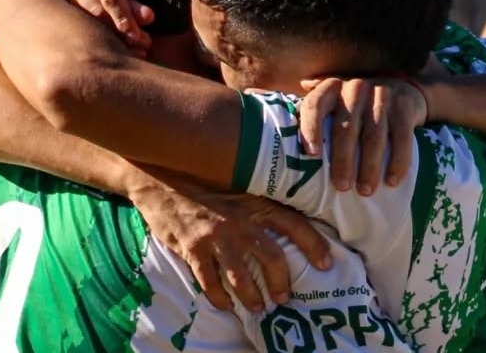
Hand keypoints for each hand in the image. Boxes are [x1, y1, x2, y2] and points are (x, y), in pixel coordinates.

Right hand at [57, 0, 153, 54]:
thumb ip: (135, 6)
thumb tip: (148, 17)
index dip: (123, 18)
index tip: (136, 37)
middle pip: (95, 10)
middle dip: (116, 31)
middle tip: (135, 48)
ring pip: (80, 21)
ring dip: (104, 39)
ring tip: (122, 54)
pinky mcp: (50, 6)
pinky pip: (69, 28)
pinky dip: (89, 41)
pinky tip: (103, 54)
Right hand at [130, 177, 331, 312]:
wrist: (159, 178)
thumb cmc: (202, 182)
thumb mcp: (238, 183)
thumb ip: (260, 199)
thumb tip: (288, 215)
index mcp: (255, 203)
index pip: (294, 224)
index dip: (314, 245)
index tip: (326, 264)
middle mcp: (239, 220)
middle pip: (271, 257)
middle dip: (280, 283)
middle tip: (284, 297)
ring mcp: (215, 236)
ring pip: (241, 277)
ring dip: (252, 297)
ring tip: (258, 307)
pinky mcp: (192, 249)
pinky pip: (210, 282)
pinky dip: (219, 297)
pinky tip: (225, 305)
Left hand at [298, 77, 427, 194]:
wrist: (403, 92)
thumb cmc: (358, 107)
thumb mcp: (334, 104)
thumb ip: (312, 115)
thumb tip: (276, 134)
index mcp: (331, 88)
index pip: (315, 105)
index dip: (311, 128)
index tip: (312, 155)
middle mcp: (355, 87)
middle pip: (345, 127)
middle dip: (343, 160)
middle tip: (342, 187)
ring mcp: (382, 94)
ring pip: (374, 135)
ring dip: (370, 166)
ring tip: (365, 191)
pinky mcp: (405, 106)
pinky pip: (402, 136)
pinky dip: (398, 161)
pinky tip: (392, 180)